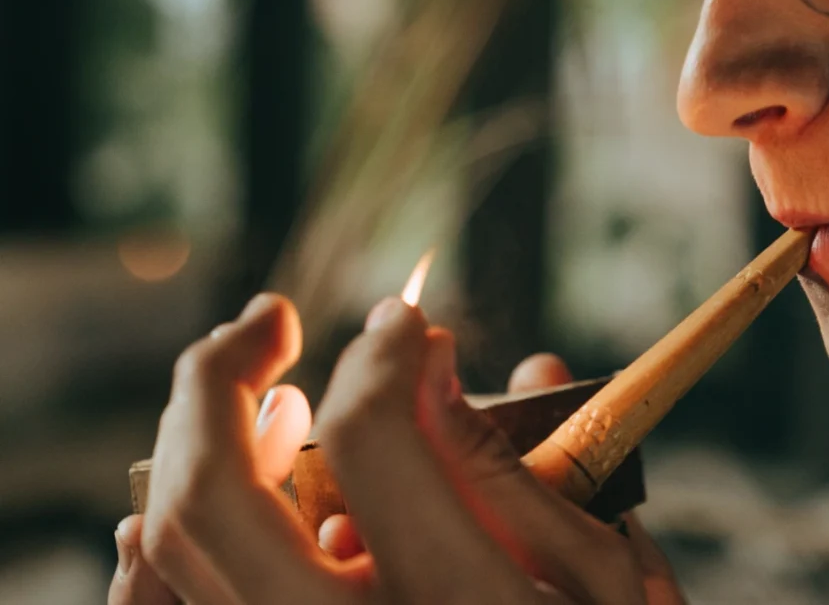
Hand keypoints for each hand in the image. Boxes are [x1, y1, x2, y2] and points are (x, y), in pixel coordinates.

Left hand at [109, 293, 685, 603]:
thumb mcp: (603, 583)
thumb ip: (524, 472)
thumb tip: (457, 357)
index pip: (374, 439)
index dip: (384, 354)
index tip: (407, 325)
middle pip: (216, 496)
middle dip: (218, 378)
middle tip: (266, 320)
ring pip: (169, 556)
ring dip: (189, 447)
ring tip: (251, 396)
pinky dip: (156, 550)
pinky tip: (183, 496)